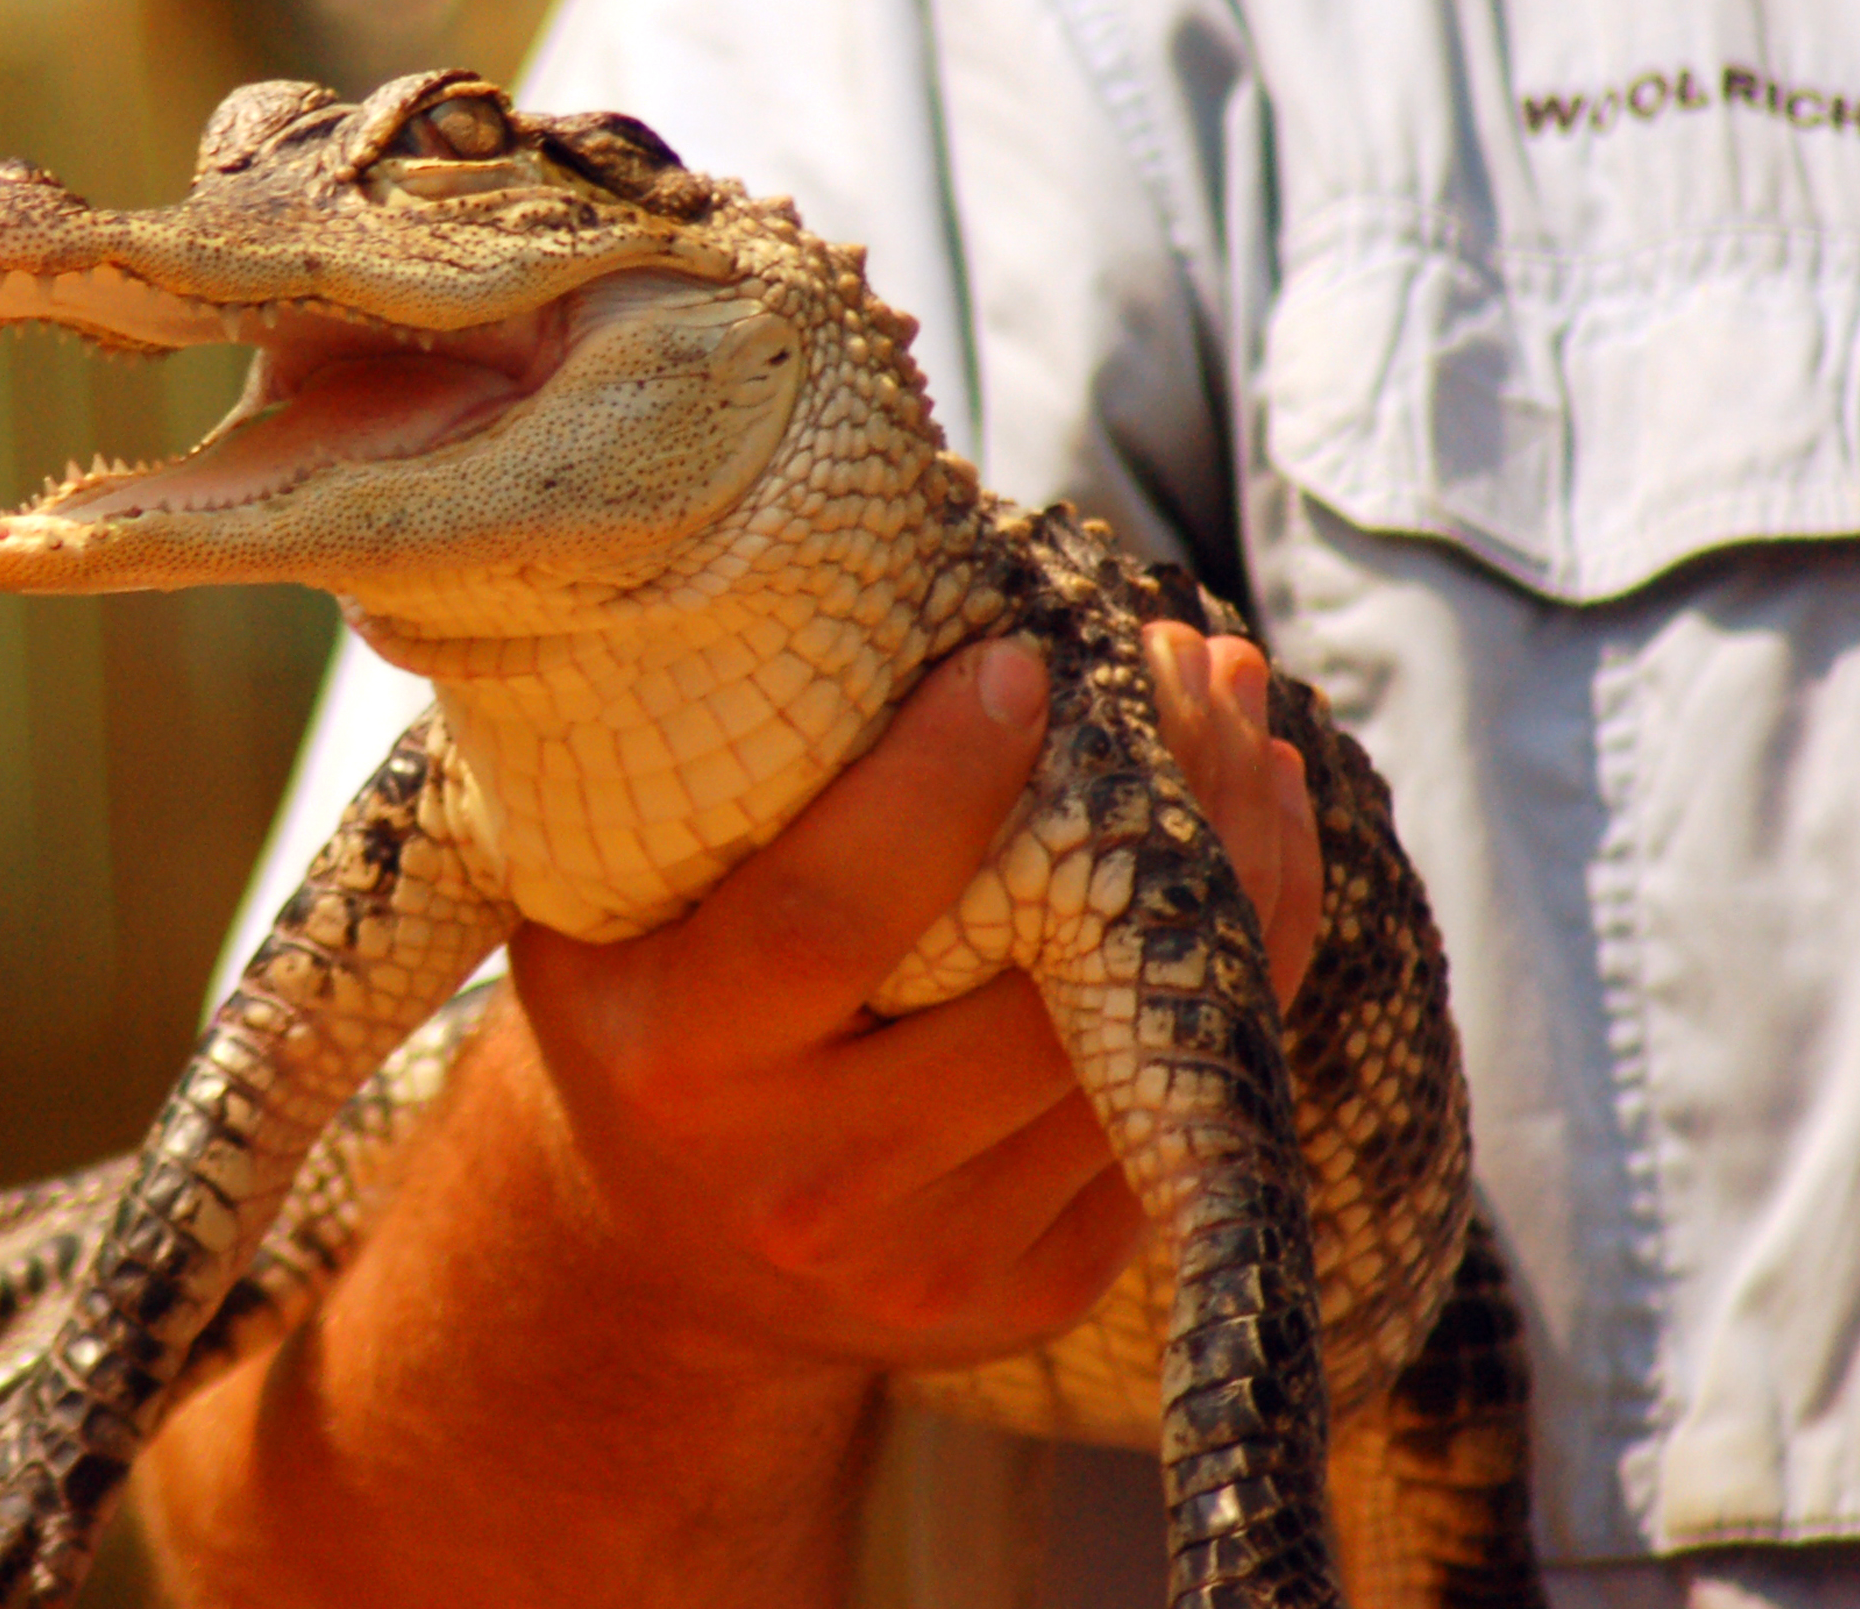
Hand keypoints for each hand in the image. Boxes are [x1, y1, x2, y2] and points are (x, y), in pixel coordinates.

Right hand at [133, 623, 1316, 1608]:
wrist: (640, 1254)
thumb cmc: (633, 998)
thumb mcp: (597, 895)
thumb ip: (692, 775)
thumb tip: (827, 566)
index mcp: (675, 1056)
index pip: (833, 914)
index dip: (945, 781)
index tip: (1026, 658)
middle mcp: (797, 1176)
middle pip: (1024, 1001)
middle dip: (1146, 818)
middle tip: (1197, 662)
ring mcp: (923, 1258)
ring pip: (1128, 1068)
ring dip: (1231, 888)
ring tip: (1248, 731)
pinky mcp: (1022, 1294)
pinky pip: (1170, 1129)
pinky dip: (1240, 984)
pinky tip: (1262, 853)